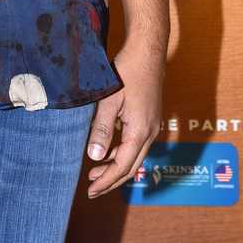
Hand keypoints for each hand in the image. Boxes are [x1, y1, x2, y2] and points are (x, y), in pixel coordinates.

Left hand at [85, 40, 163, 196]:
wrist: (148, 51)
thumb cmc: (127, 71)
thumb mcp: (110, 100)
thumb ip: (102, 129)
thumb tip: (95, 157)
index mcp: (140, 131)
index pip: (122, 166)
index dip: (106, 181)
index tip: (91, 191)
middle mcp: (150, 132)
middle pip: (131, 166)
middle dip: (112, 179)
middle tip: (92, 189)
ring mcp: (152, 125)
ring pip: (135, 155)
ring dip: (117, 165)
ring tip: (96, 171)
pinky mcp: (150, 117)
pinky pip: (137, 143)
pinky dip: (123, 151)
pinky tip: (110, 150)